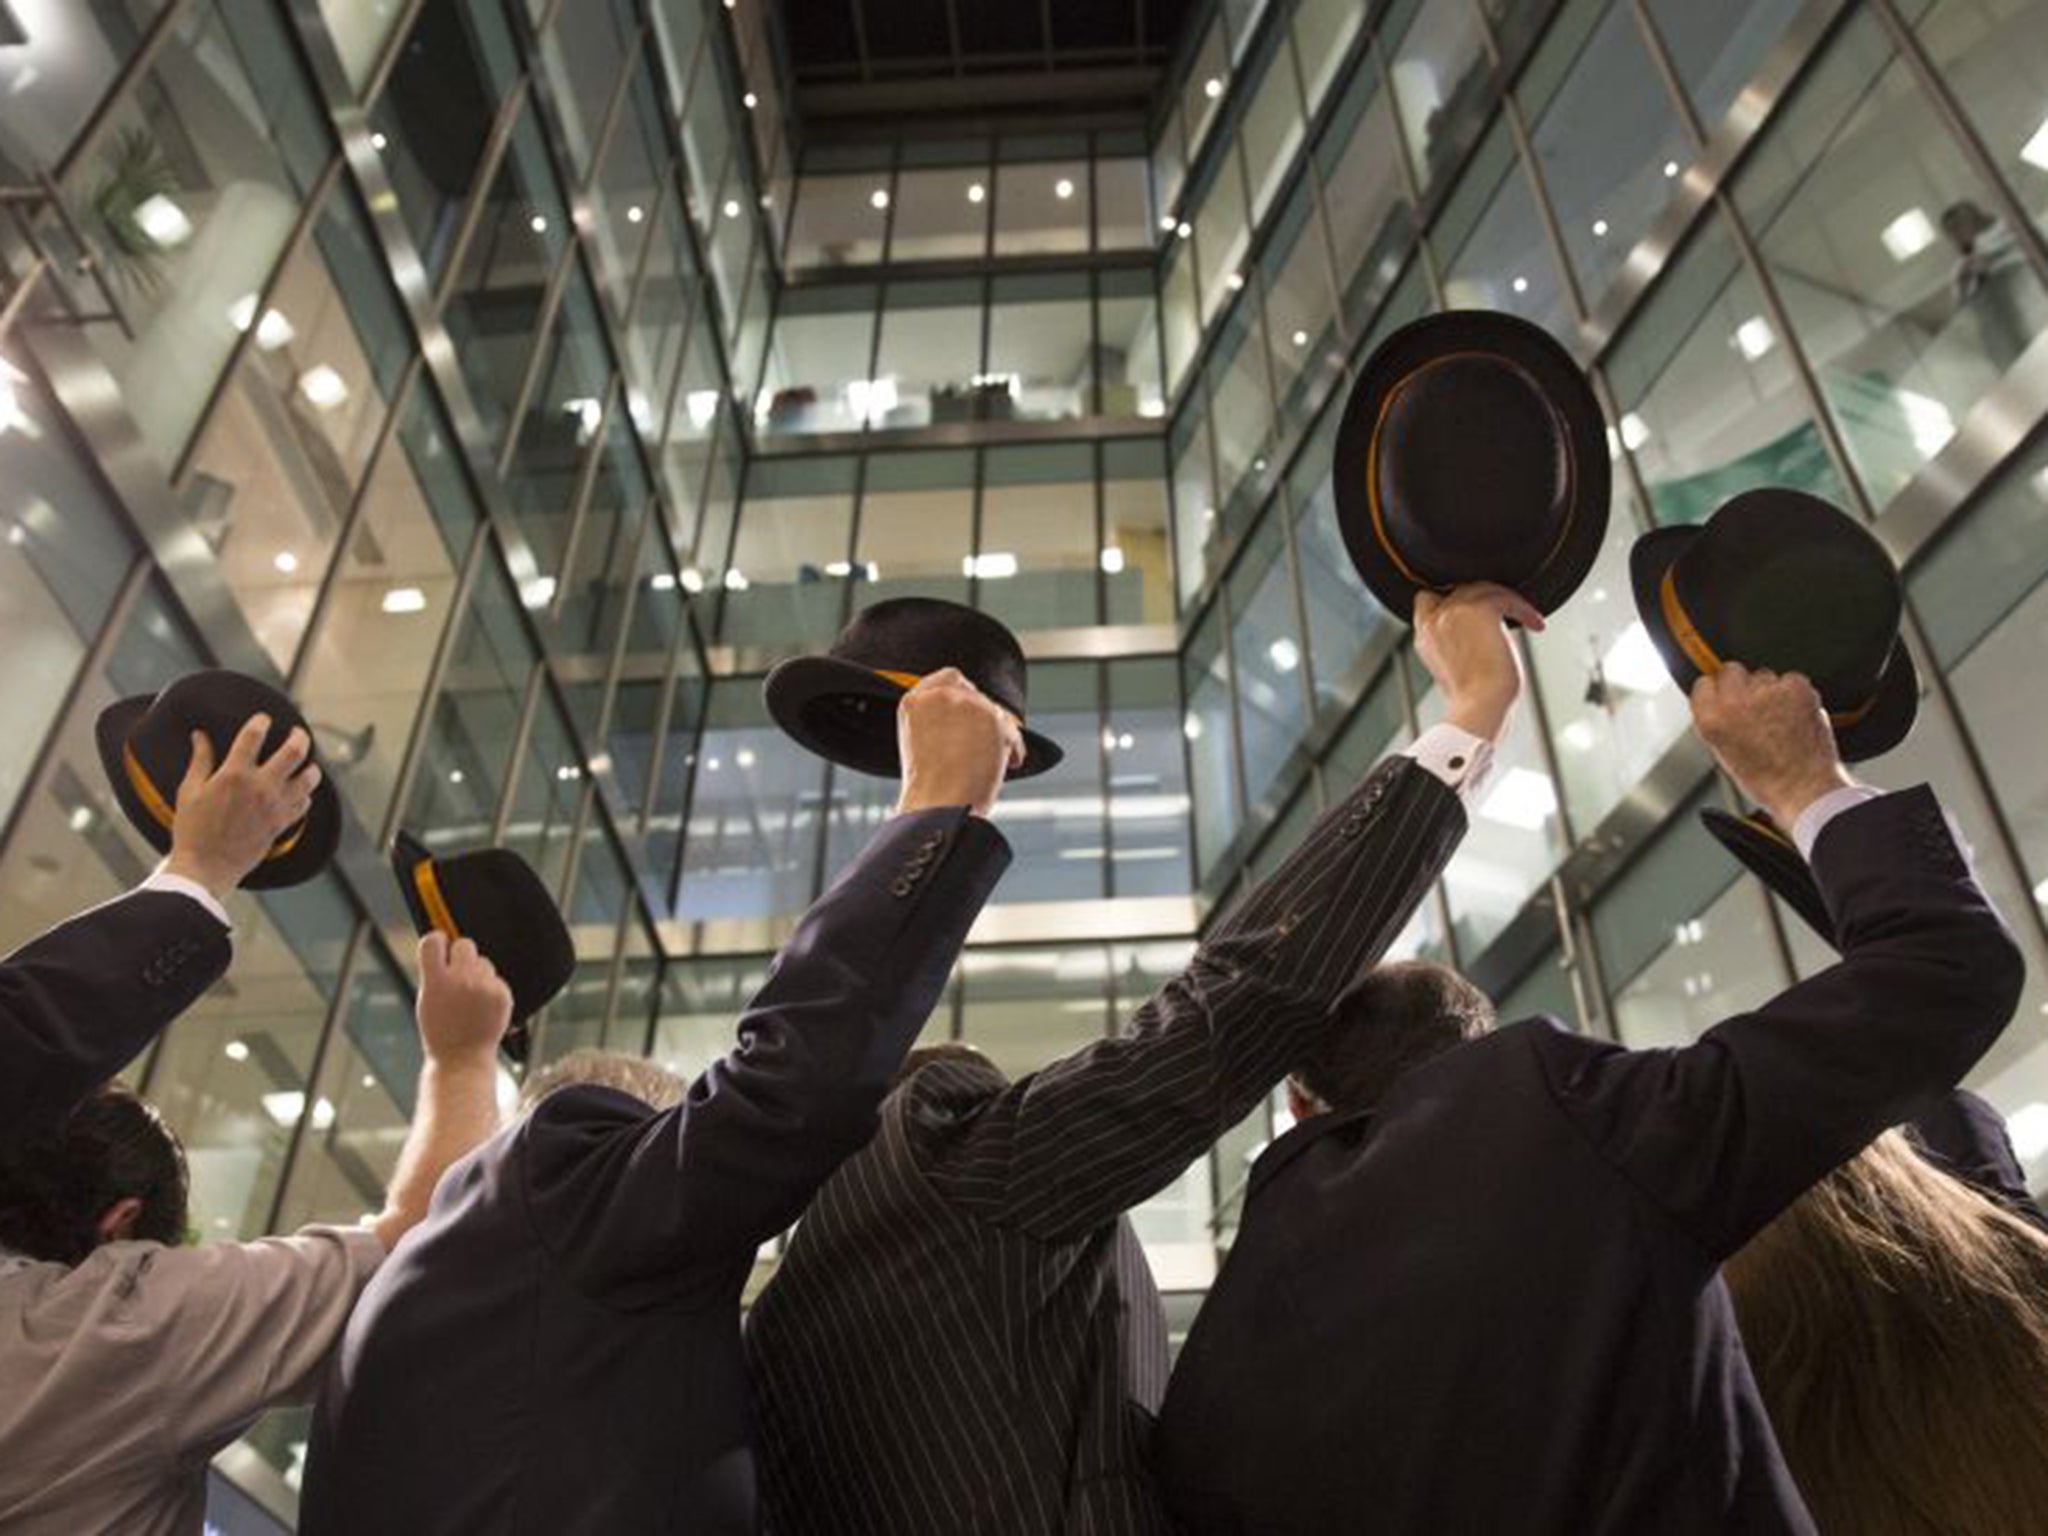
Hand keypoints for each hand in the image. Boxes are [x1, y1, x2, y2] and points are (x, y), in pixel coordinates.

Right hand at [160, 715, 321, 899]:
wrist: (206, 867)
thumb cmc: (192, 829)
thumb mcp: (189, 791)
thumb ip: (200, 760)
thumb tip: (200, 735)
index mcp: (234, 775)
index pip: (253, 735)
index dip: (261, 721)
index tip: (264, 718)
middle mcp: (260, 787)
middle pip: (294, 751)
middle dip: (299, 737)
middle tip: (297, 733)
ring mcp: (276, 806)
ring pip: (309, 778)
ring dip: (310, 767)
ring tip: (306, 763)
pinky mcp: (282, 823)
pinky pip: (304, 803)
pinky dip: (305, 794)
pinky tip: (299, 791)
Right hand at [415, 932, 512, 1066]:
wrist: (462, 1059)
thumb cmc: (441, 1031)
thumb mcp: (426, 1000)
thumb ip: (434, 973)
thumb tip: (442, 943)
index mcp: (436, 982)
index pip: (433, 941)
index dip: (437, 940)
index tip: (439, 945)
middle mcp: (461, 980)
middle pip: (464, 944)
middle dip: (460, 955)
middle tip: (457, 974)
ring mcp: (484, 987)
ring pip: (483, 962)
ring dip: (478, 973)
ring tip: (471, 998)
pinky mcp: (502, 995)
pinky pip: (496, 978)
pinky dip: (491, 988)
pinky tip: (483, 1007)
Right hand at [894, 668, 1023, 818]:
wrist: (938, 807)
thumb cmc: (928, 789)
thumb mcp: (921, 743)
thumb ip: (939, 721)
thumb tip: (970, 720)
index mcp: (913, 702)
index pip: (947, 678)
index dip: (963, 695)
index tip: (969, 713)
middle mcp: (939, 696)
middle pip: (976, 694)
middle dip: (982, 718)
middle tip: (983, 742)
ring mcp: (966, 705)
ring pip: (995, 713)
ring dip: (997, 735)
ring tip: (989, 762)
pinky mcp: (991, 718)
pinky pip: (1012, 731)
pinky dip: (1013, 750)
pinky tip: (1006, 766)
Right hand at [1413, 584, 1542, 741]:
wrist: (1480, 706)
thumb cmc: (1472, 697)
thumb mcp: (1451, 666)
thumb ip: (1453, 640)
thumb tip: (1479, 628)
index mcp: (1424, 635)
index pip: (1427, 599)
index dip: (1453, 601)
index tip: (1474, 614)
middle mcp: (1435, 620)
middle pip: (1460, 590)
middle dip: (1485, 601)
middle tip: (1506, 616)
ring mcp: (1454, 611)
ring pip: (1484, 590)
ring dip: (1507, 602)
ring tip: (1526, 618)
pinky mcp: (1480, 609)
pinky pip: (1507, 598)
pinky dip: (1524, 609)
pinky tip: (1535, 624)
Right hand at [1689, 664, 1855, 828]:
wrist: (1804, 789)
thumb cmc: (1766, 780)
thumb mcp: (1724, 752)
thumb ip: (1718, 720)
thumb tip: (1724, 701)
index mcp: (1710, 718)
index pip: (1703, 683)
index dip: (1717, 692)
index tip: (1725, 698)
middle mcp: (1734, 701)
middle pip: (1732, 671)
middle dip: (1742, 685)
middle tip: (1755, 707)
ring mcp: (1766, 692)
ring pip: (1764, 675)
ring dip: (1771, 691)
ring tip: (1780, 719)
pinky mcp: (1795, 688)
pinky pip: (1791, 679)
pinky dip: (1795, 693)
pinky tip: (1796, 714)